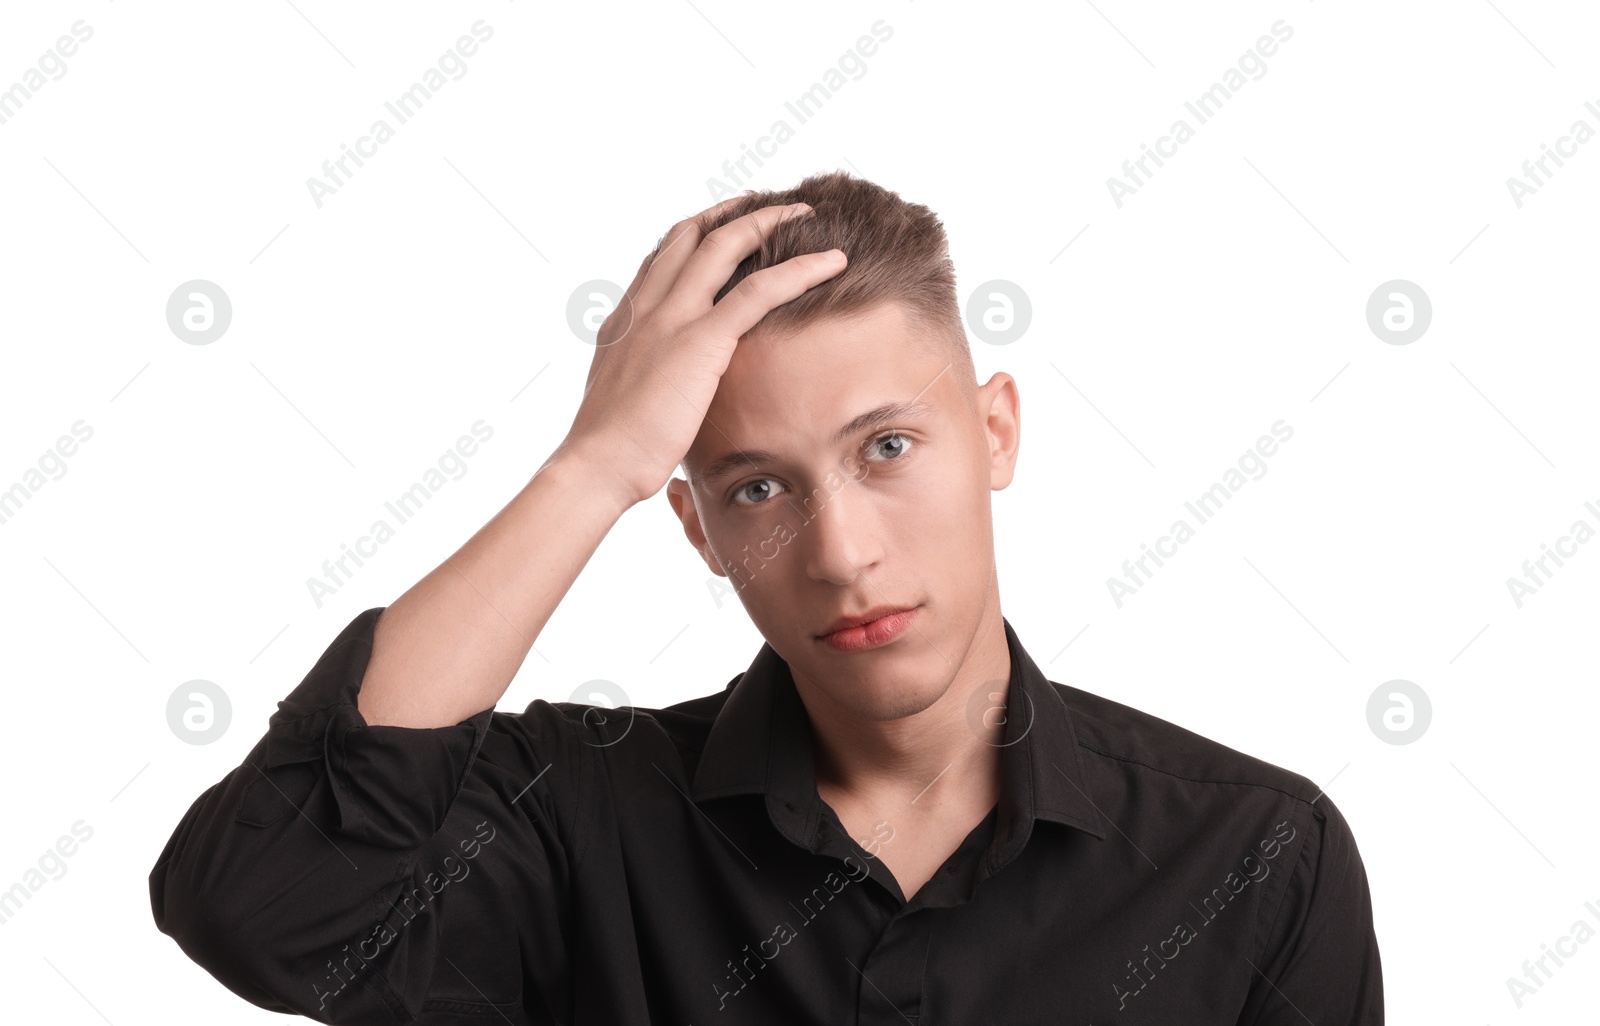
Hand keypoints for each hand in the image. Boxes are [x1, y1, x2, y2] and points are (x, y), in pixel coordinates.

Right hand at [556, 198, 846, 506]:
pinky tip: (833, 261)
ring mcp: (672, 317)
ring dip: (769, 222)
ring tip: (803, 213)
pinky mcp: (702, 339)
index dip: (695, 235)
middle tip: (769, 204)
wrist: (597, 464)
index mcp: (626, 320)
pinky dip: (801, 269)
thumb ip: (643, 383)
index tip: (724, 227)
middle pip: (691, 234)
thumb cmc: (608, 452)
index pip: (662, 258)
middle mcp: (646, 306)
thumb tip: (660, 395)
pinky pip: (760, 290)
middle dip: (733, 212)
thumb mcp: (622, 403)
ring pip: (726, 245)